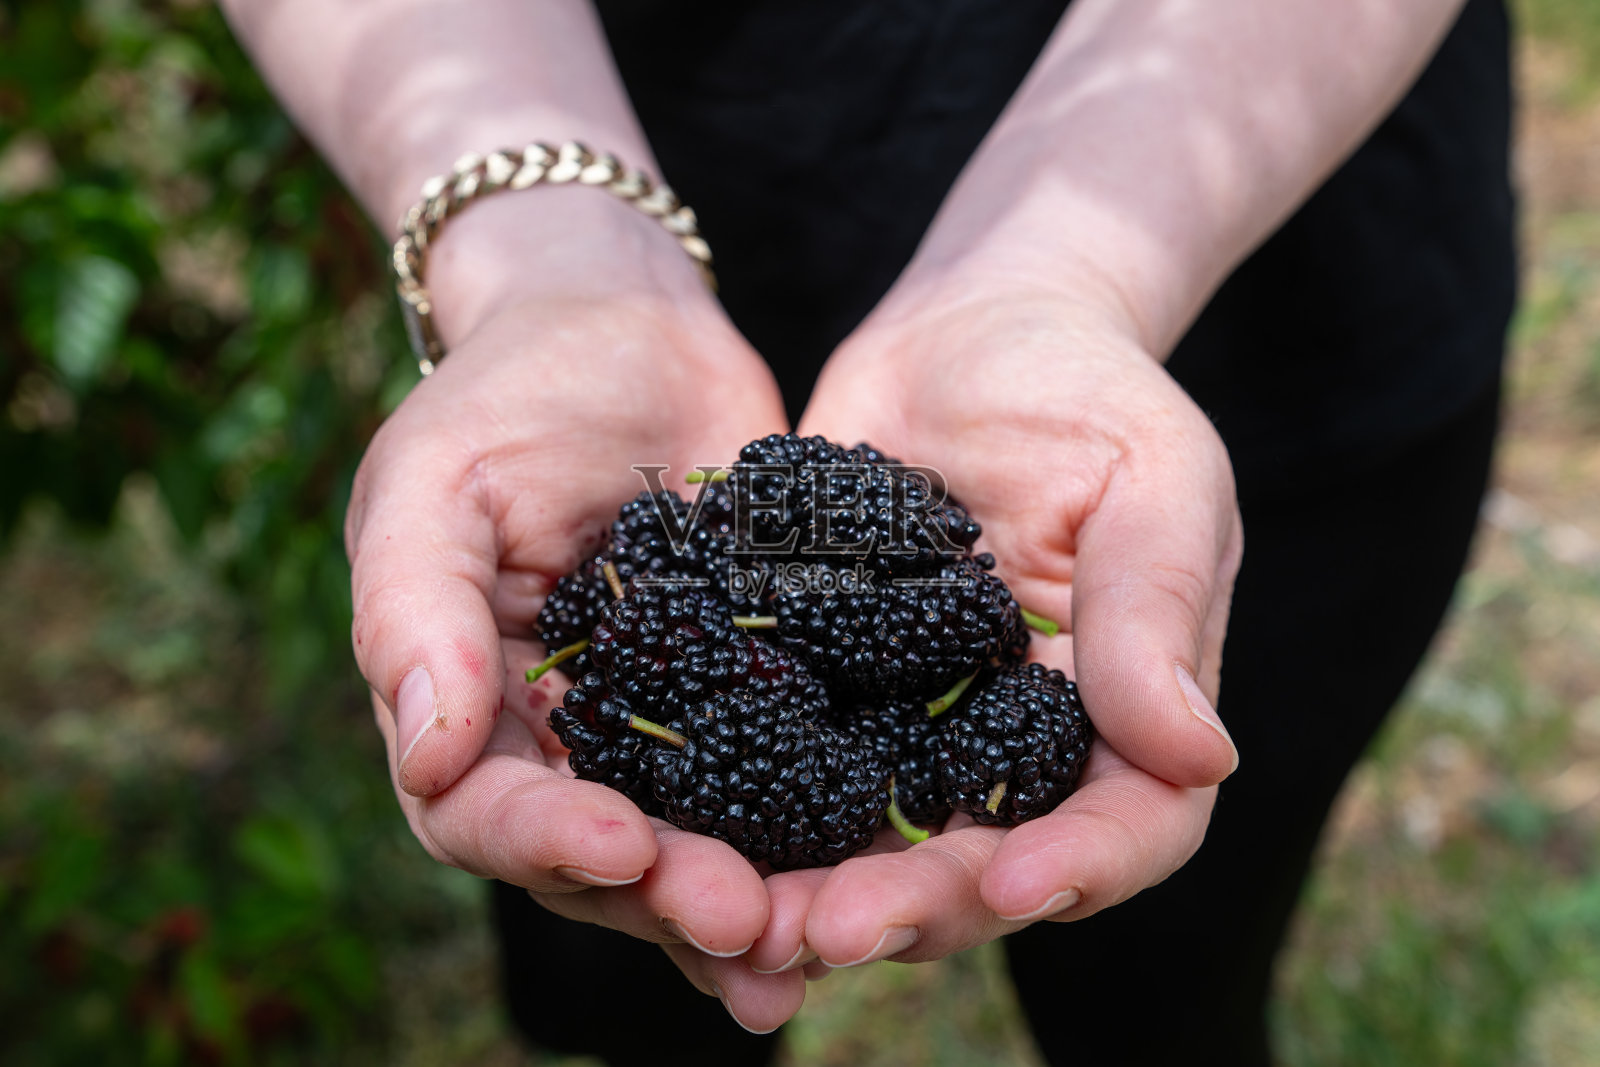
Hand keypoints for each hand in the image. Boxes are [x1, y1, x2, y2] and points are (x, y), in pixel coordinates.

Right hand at [346, 289, 804, 1030]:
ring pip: (697, 844)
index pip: (485, 809)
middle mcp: (566, 740)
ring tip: (815, 945)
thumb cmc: (510, 391)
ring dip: (750, 904)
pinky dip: (818, 838)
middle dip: (669, 897)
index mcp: (470, 704)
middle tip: (749, 921)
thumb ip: (413, 611)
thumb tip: (428, 757)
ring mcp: (668, 725)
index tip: (626, 847)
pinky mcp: (759, 693)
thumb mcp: (435, 480)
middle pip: (601, 858)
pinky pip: (783, 779)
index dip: (548, 842)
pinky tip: (876, 875)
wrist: (628, 325)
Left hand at [742, 292, 1240, 980]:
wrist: (969, 327)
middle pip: (981, 863)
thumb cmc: (1085, 387)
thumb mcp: (1150, 476)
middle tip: (826, 931)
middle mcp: (1013, 744)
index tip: (1011, 882)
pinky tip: (674, 833)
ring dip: (810, 890)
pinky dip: (735, 813)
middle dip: (913, 908)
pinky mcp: (820, 687)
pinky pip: (778, 764)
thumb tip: (1200, 756)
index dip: (1080, 868)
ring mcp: (911, 725)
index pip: (1129, 824)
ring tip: (740, 918)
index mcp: (1120, 712)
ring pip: (870, 841)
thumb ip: (1157, 610)